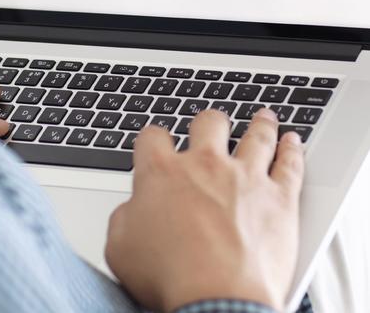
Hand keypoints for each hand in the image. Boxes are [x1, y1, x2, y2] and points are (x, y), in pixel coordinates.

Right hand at [105, 109, 304, 311]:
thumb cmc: (168, 277)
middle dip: (206, 123)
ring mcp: (245, 178)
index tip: (155, 144)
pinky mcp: (280, 199)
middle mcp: (204, 166)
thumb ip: (125, 217)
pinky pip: (291, 163)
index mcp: (161, 173)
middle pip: (208, 123)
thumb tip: (133, 211)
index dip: (152, 139)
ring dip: (258, 124)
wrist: (216, 300)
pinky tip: (292, 142)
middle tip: (209, 127)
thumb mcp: (119, 247)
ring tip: (261, 118)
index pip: (152, 137)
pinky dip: (292, 150)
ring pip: (256, 135)